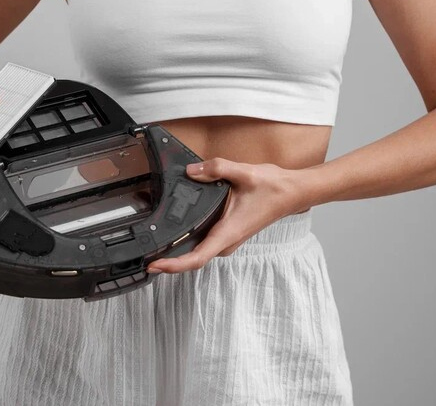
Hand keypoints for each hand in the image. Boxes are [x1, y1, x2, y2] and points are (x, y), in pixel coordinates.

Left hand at [145, 158, 306, 273]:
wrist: (292, 192)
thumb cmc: (273, 188)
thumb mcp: (244, 173)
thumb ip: (216, 168)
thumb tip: (191, 170)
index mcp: (228, 233)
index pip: (197, 258)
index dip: (173, 265)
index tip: (154, 265)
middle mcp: (226, 240)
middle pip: (192, 258)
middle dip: (168, 259)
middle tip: (142, 255)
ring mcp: (227, 238)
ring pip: (197, 250)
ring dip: (176, 250)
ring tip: (152, 245)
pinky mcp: (227, 232)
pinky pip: (204, 242)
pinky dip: (187, 241)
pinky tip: (174, 231)